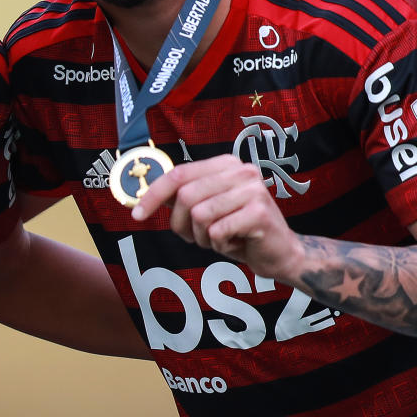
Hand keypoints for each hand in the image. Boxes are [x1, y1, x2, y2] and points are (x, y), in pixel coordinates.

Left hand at [132, 154, 303, 281]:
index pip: (178, 173)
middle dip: (183, 225)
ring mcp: (252, 189)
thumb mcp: (207, 210)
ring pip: (200, 215)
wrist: (280, 253)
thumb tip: (145, 196)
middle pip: (186, 196)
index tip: (136, 215)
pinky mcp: (259, 212)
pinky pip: (217, 232)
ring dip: (203, 237)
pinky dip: (220, 245)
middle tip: (198, 237)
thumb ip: (183, 197)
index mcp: (225, 164)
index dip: (153, 195)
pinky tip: (236, 243)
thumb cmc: (239, 231)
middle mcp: (240, 170)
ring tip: (221, 238)